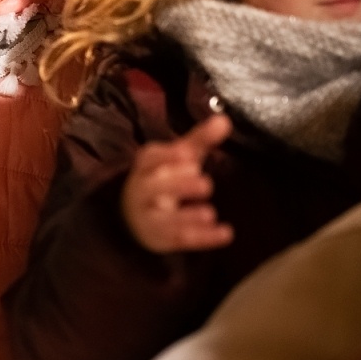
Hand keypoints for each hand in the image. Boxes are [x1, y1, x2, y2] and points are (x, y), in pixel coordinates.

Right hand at [121, 114, 233, 252]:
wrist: (134, 215)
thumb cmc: (164, 177)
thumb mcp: (179, 157)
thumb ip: (200, 139)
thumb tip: (224, 119)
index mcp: (146, 165)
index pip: (150, 158)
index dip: (167, 156)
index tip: (188, 152)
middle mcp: (142, 191)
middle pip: (153, 187)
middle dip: (178, 185)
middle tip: (205, 183)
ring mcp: (149, 217)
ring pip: (163, 219)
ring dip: (186, 217)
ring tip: (210, 213)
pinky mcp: (161, 239)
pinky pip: (179, 240)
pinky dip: (202, 238)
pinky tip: (225, 233)